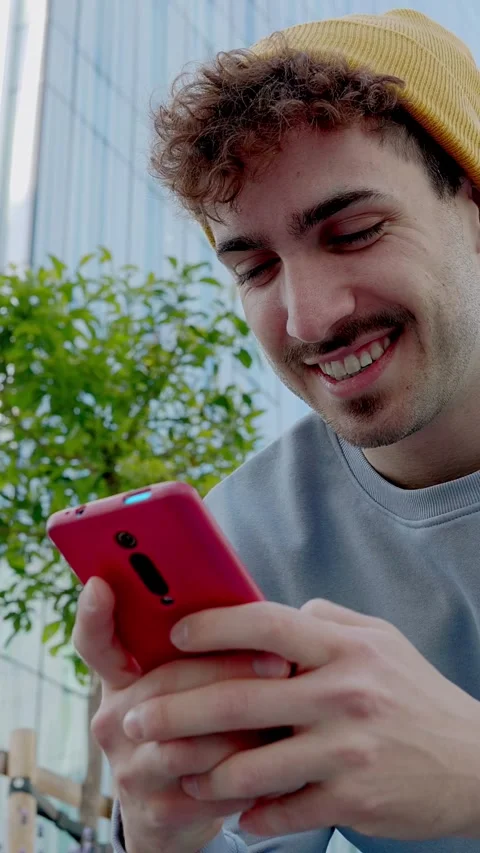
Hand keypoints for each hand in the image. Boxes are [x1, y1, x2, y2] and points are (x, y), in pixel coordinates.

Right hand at [72, 577, 290, 852]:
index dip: (93, 613)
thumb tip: (251, 608)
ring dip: (245, 729)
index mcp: (120, 676)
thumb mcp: (188, 678)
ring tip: (285, 714)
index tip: (102, 584)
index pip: (95, 640)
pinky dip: (248, 775)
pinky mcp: (154, 811)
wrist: (178, 806)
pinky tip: (276, 761)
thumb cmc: (198, 720)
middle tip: (279, 662)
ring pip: (190, 742)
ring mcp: (129, 767)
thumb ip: (202, 647)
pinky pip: (209, 788)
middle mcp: (114, 719)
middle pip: (166, 685)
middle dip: (228, 671)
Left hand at [157, 598, 479, 841]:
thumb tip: (269, 616)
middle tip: (137, 717)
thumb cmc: (416, 695)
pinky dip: (251, 815)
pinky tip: (234, 812)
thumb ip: (325, 619)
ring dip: (204, 773)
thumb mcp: (380, 640)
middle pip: (241, 697)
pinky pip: (282, 810)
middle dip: (178, 709)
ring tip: (176, 772)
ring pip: (252, 765)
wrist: (474, 763)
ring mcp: (347, 750)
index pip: (266, 624)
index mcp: (345, 647)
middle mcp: (343, 693)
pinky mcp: (352, 799)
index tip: (174, 636)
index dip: (213, 626)